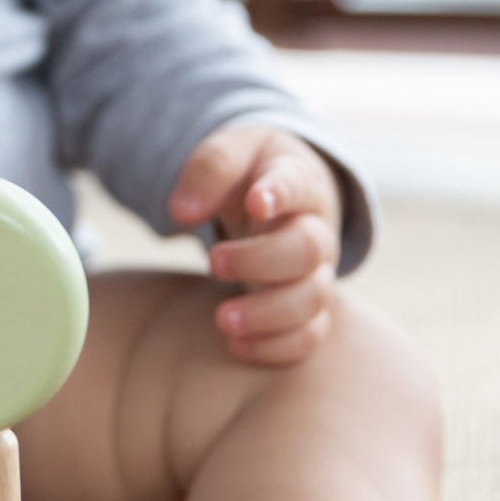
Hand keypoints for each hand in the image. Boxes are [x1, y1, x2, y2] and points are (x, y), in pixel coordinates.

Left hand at [168, 124, 342, 364]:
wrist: (274, 198)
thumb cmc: (248, 174)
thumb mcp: (228, 153)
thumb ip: (209, 170)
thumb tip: (182, 212)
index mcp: (297, 181)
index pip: (296, 184)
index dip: (280, 194)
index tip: (255, 203)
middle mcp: (315, 229)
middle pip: (308, 250)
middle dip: (260, 261)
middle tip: (214, 262)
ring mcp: (316, 272)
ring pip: (313, 299)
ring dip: (268, 314)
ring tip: (222, 319)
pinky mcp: (308, 309)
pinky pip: (309, 336)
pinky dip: (276, 346)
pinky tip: (236, 345)